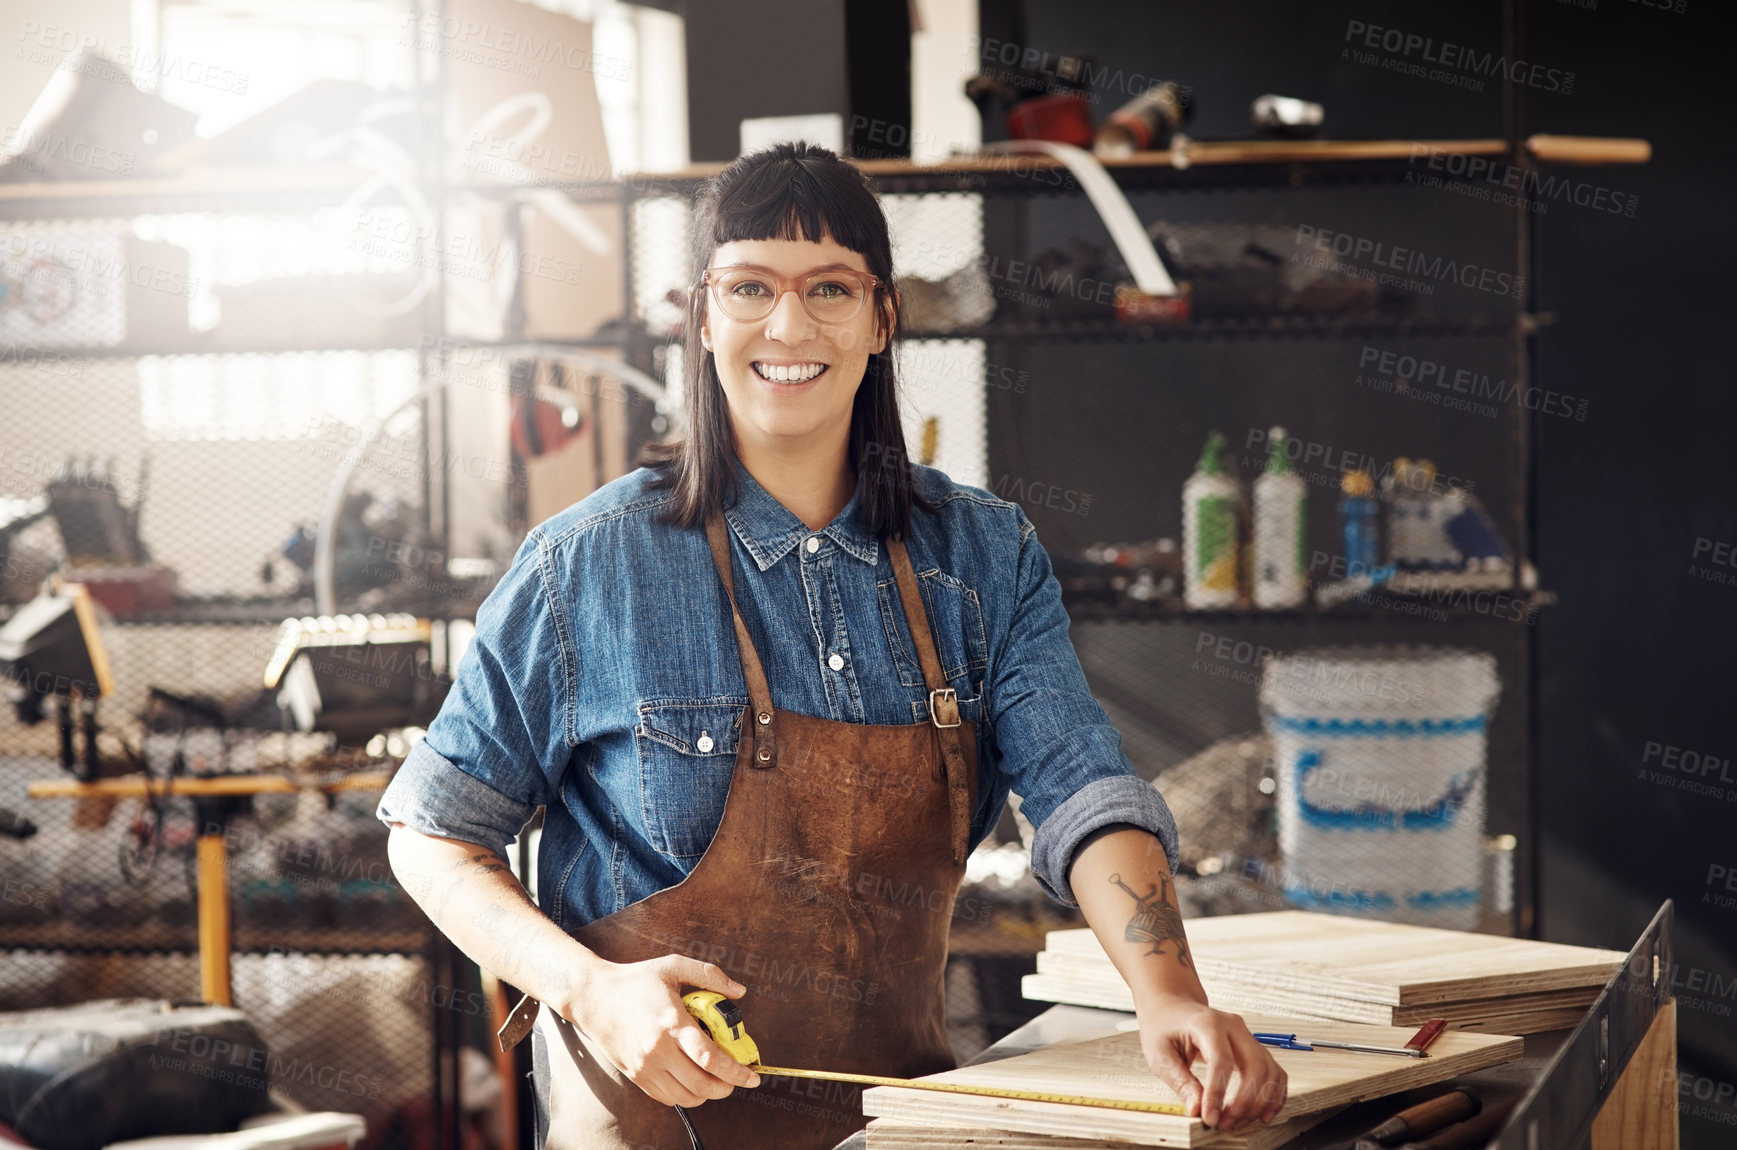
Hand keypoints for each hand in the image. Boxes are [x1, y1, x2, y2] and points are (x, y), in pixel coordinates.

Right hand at [568, 955, 761, 1106]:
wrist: (592, 997)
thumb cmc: (634, 980)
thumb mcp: (673, 966)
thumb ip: (709, 976)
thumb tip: (739, 991)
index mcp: (672, 1022)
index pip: (710, 1058)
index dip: (735, 1071)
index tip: (752, 1076)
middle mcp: (658, 1050)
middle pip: (702, 1084)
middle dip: (726, 1087)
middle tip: (737, 1079)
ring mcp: (645, 1066)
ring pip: (686, 1096)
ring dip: (707, 1094)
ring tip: (717, 1080)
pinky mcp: (636, 1075)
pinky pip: (667, 1097)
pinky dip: (685, 1095)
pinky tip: (692, 1079)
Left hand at [1132, 993, 1287, 1131]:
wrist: (1174, 1007)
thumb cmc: (1164, 1026)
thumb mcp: (1160, 1053)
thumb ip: (1180, 1081)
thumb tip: (1197, 1109)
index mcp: (1208, 1023)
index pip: (1221, 1061)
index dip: (1218, 1094)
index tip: (1210, 1117)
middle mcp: (1233, 1026)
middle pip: (1255, 1066)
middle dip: (1244, 1103)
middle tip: (1225, 1123)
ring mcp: (1247, 1035)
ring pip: (1270, 1071)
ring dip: (1259, 1103)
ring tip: (1238, 1122)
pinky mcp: (1254, 1047)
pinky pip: (1275, 1072)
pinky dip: (1273, 1095)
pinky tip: (1261, 1114)